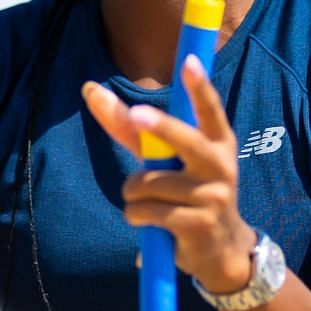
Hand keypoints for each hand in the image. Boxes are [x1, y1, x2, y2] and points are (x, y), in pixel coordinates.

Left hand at [82, 55, 257, 293]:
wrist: (221, 249)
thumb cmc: (185, 191)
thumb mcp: (165, 159)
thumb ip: (129, 126)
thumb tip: (90, 89)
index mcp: (218, 142)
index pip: (209, 109)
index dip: (199, 86)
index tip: (189, 61)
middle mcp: (220, 164)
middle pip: (183, 139)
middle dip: (158, 127)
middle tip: (137, 115)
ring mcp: (213, 195)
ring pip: (148, 182)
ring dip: (133, 194)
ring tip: (146, 203)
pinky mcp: (198, 223)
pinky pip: (147, 211)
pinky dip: (136, 216)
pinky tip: (148, 222)